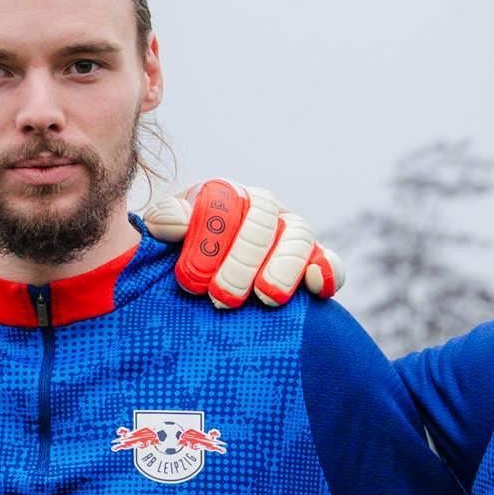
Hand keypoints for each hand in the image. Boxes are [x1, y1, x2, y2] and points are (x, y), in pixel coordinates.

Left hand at [144, 179, 339, 308]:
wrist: (197, 281)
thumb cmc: (179, 255)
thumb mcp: (164, 234)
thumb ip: (165, 221)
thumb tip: (179, 222)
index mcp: (226, 196)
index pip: (226, 201)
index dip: (210, 238)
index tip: (190, 279)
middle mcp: (262, 210)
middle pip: (265, 218)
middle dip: (242, 260)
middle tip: (221, 298)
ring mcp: (290, 234)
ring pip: (299, 236)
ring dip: (282, 267)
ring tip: (265, 299)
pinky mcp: (313, 262)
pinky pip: (329, 262)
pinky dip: (327, 272)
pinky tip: (315, 287)